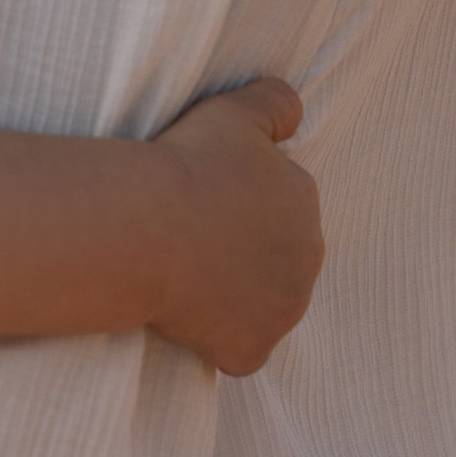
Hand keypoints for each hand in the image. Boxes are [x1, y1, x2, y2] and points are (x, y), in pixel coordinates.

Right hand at [147, 78, 322, 376]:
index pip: (279, 208)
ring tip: (184, 282)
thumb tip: (294, 115)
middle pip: (277, 261)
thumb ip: (274, 102)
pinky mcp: (251, 347)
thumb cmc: (186, 167)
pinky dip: (219, 345)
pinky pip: (240, 353)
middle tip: (190, 246)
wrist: (148, 228)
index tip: (200, 207)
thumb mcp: (234, 111)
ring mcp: (283, 308)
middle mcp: (306, 256)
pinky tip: (186, 324)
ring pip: (265, 307)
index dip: (239, 210)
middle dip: (243, 257)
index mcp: (303, 199)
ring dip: (233, 300)